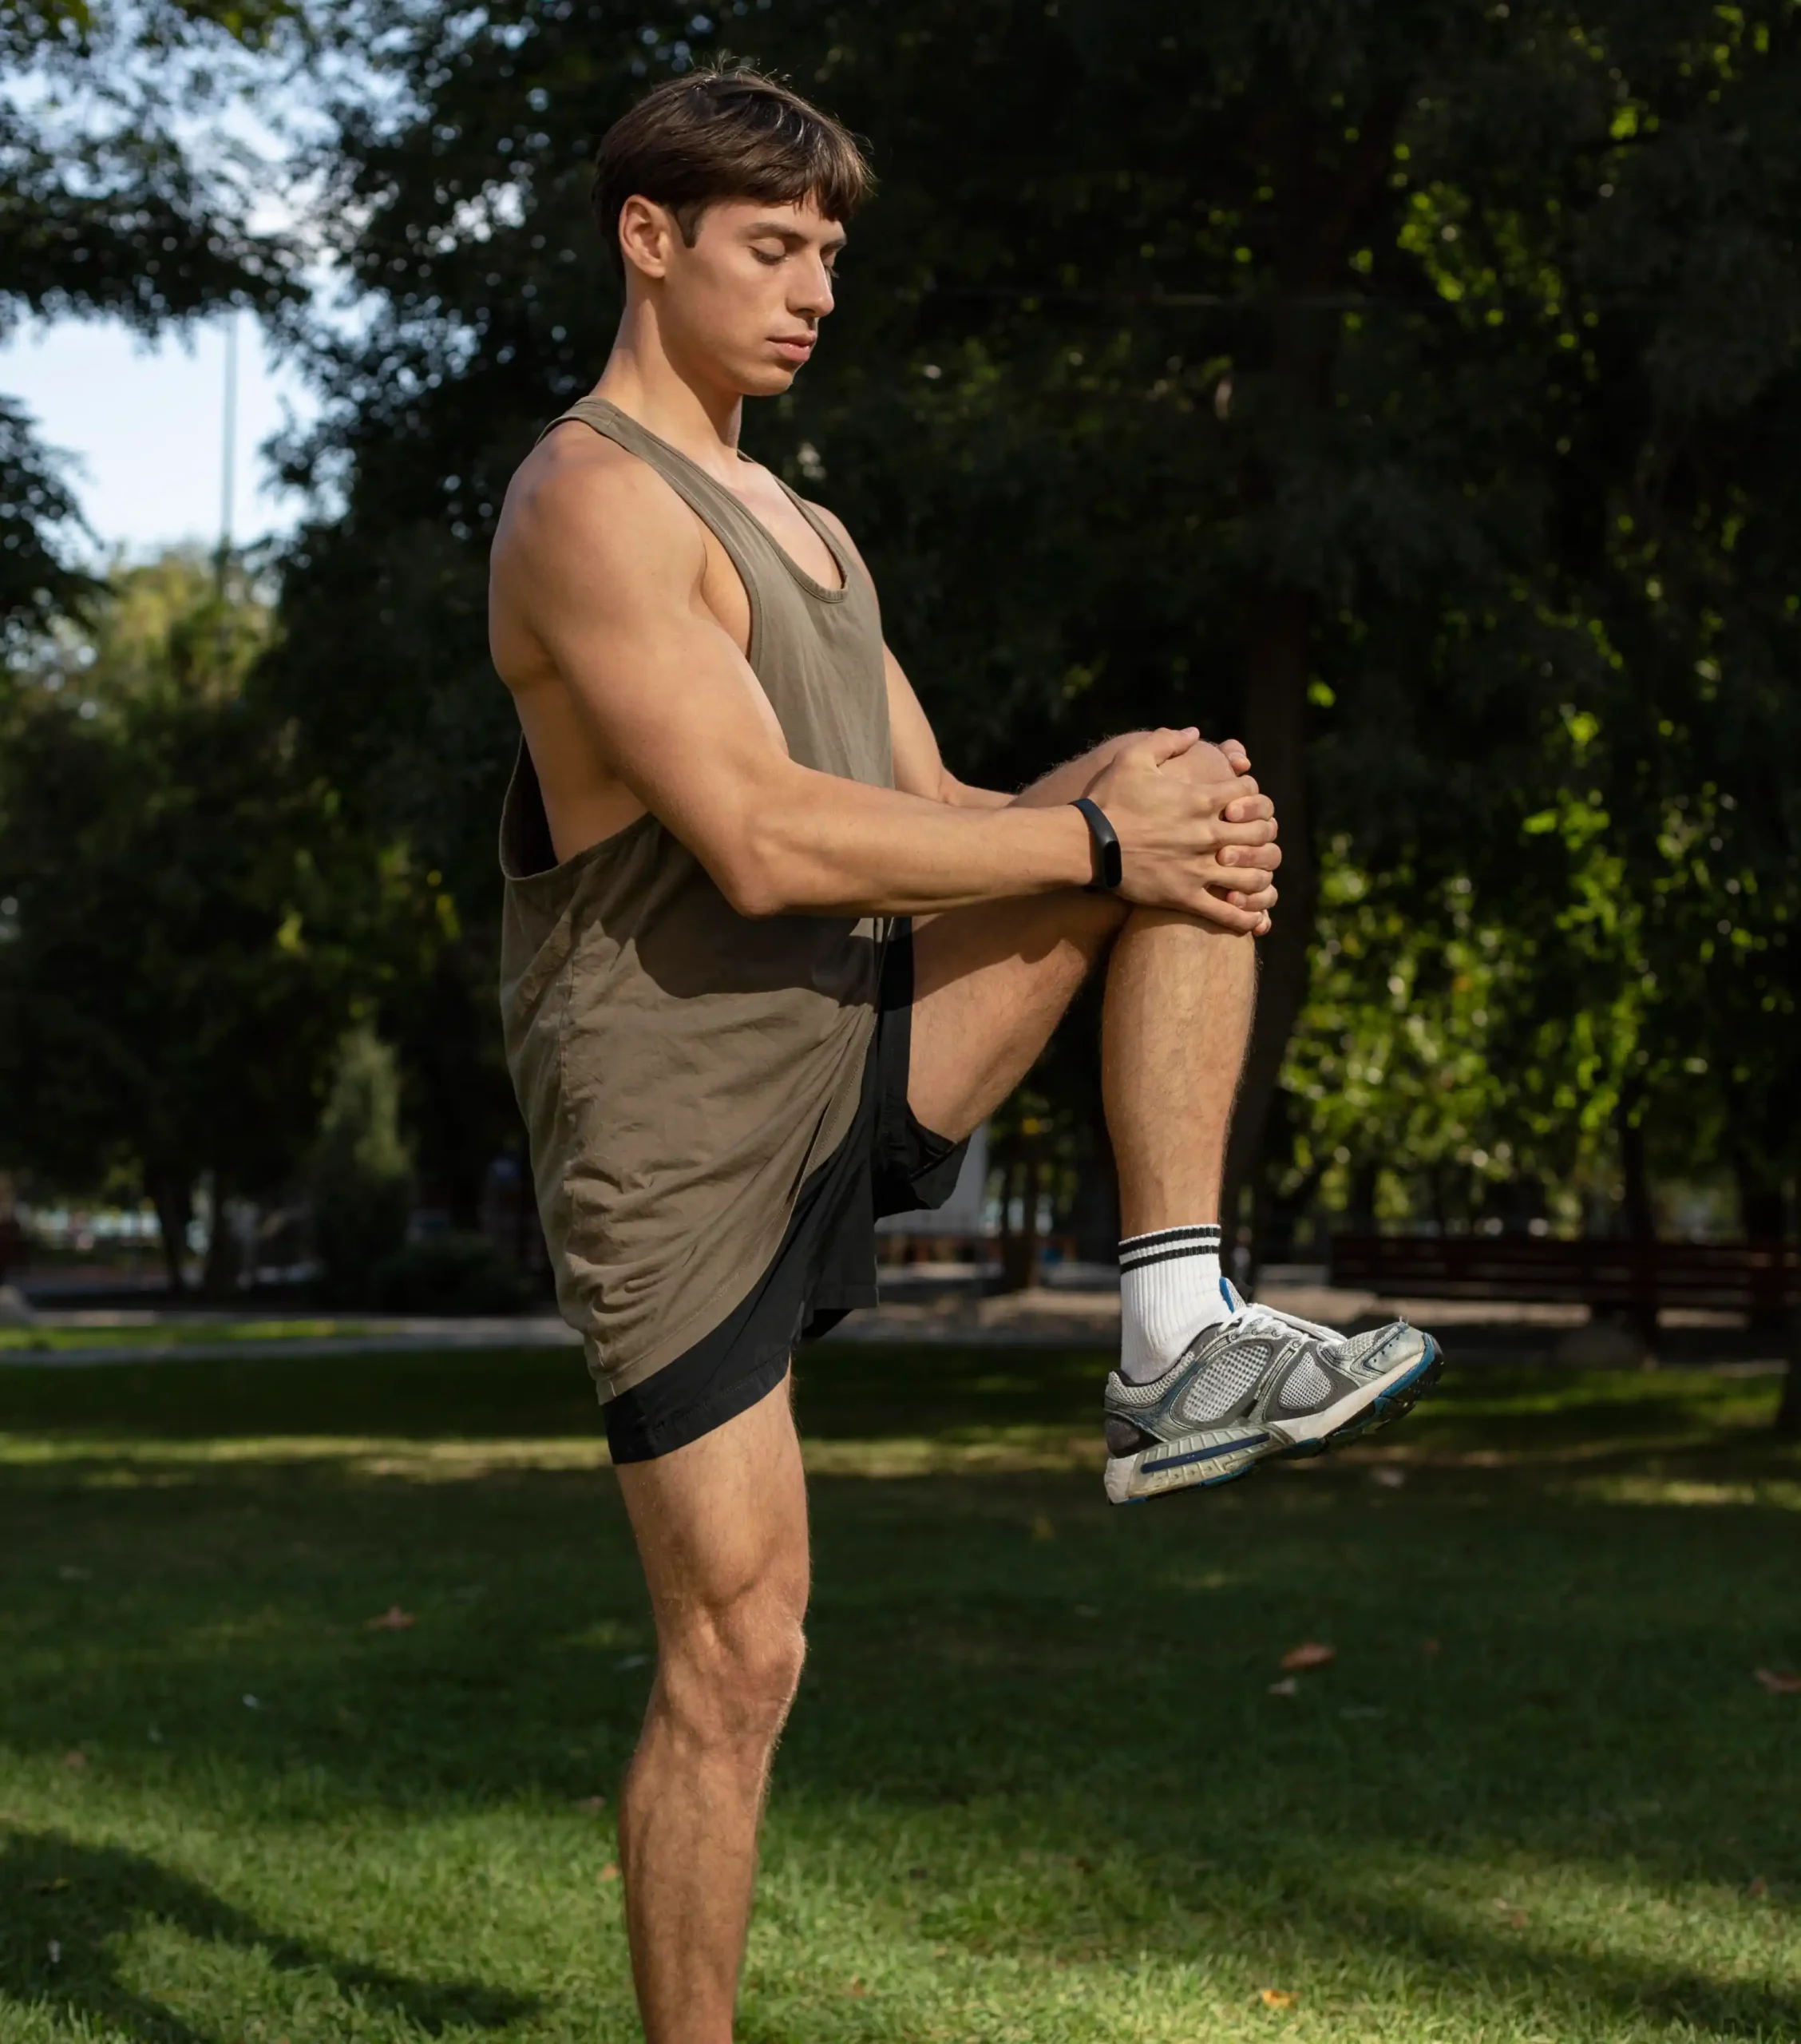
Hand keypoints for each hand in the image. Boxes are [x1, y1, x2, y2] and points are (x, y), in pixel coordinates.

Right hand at [1083, 728, 1280, 933]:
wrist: (1085, 844)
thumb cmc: (1109, 799)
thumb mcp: (1133, 757)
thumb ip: (1168, 741)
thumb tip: (1195, 733)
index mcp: (1200, 800)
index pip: (1249, 793)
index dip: (1252, 792)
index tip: (1242, 799)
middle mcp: (1206, 835)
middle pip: (1259, 834)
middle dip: (1263, 833)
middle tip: (1254, 835)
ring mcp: (1197, 869)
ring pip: (1251, 876)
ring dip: (1261, 873)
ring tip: (1256, 871)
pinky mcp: (1184, 896)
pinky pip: (1226, 913)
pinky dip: (1246, 918)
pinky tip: (1256, 918)